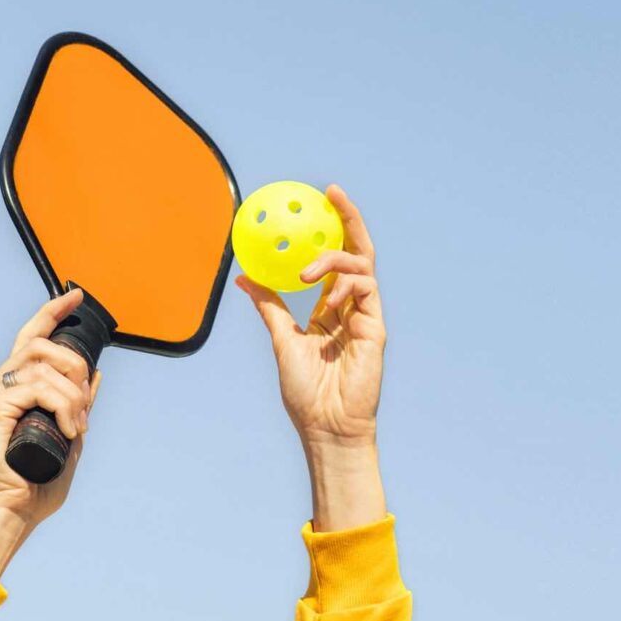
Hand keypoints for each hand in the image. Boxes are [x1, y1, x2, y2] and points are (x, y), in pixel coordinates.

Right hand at [0, 289, 100, 575]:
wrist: (14, 510)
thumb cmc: (37, 480)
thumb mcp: (69, 433)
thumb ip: (77, 405)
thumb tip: (96, 374)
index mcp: (10, 389)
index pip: (30, 338)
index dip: (51, 313)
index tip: (74, 296)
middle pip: (39, 345)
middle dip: (73, 364)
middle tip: (85, 405)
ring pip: (41, 365)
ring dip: (71, 393)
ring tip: (78, 425)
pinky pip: (36, 388)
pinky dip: (62, 405)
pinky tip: (70, 429)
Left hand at [237, 184, 387, 529]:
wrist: (326, 426)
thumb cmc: (306, 393)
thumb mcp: (281, 340)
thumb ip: (270, 307)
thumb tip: (244, 276)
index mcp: (330, 309)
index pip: (333, 260)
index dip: (328, 231)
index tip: (314, 203)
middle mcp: (351, 307)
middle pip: (357, 252)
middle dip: (349, 219)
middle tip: (332, 193)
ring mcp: (367, 315)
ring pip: (360, 266)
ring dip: (332, 258)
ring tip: (305, 269)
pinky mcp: (376, 327)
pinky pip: (367, 289)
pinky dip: (346, 281)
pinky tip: (327, 288)